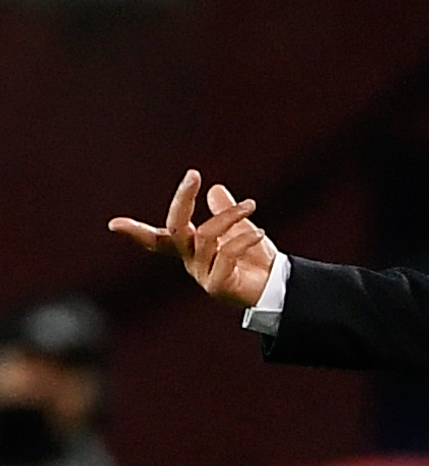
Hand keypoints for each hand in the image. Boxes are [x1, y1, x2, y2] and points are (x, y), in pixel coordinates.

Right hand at [108, 170, 275, 307]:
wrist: (277, 289)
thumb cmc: (256, 262)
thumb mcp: (240, 230)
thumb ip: (225, 212)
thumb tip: (215, 189)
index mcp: (190, 249)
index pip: (157, 239)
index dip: (135, 232)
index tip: (114, 224)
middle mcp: (191, 262)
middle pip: (175, 229)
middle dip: (182, 201)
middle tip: (193, 175)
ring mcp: (202, 275)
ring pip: (205, 236)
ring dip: (230, 216)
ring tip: (251, 205)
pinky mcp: (218, 286)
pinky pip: (226, 255)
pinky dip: (243, 239)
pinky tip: (259, 232)